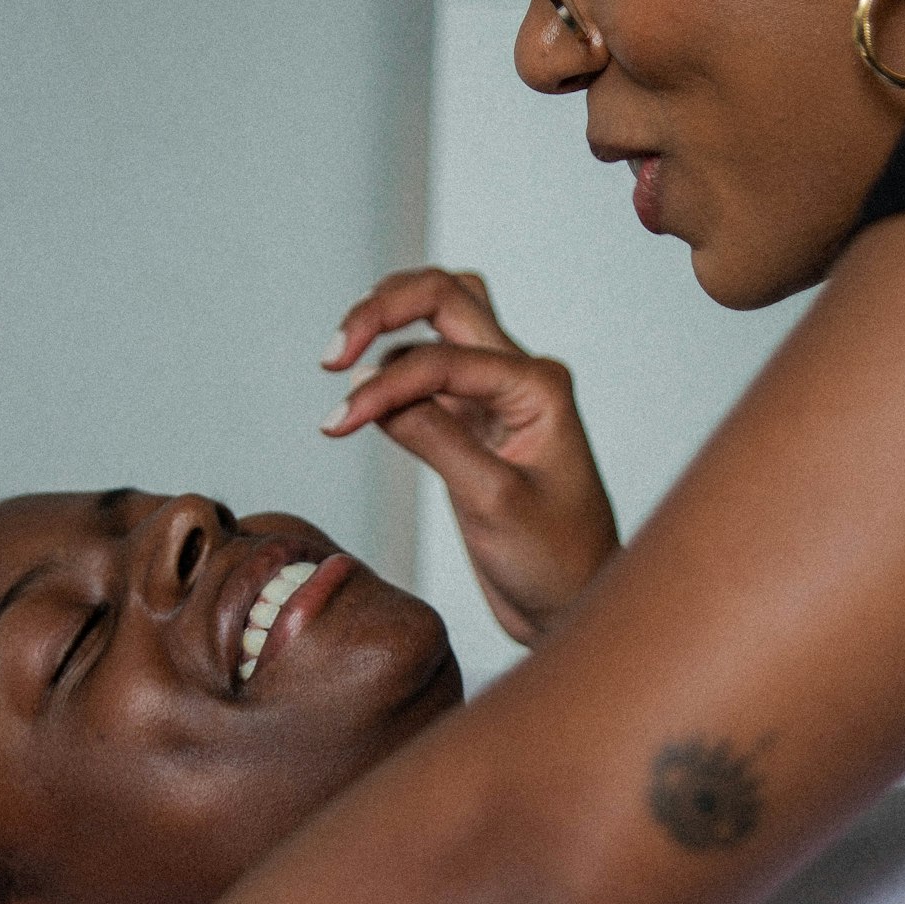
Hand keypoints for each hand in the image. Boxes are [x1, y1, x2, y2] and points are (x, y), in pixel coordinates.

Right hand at [323, 268, 618, 645]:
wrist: (572, 605)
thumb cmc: (553, 560)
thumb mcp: (492, 502)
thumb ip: (434, 438)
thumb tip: (370, 390)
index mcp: (539, 386)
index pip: (445, 357)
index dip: (385, 384)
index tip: (337, 422)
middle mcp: (521, 376)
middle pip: (446, 298)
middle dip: (382, 311)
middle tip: (332, 357)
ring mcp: (497, 394)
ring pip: (440, 317)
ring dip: (388, 322)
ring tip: (340, 360)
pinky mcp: (474, 419)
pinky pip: (429, 368)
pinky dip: (390, 370)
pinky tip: (360, 401)